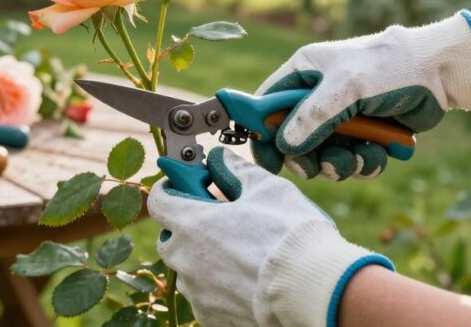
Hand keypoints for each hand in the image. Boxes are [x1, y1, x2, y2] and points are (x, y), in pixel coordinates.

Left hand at [148, 147, 392, 326]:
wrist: (312, 290)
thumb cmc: (290, 235)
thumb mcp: (265, 188)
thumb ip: (235, 171)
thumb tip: (219, 159)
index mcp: (192, 223)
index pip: (159, 201)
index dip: (169, 190)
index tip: (182, 186)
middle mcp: (186, 259)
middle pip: (168, 239)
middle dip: (183, 228)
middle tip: (211, 220)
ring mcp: (197, 291)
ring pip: (185, 271)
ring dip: (199, 259)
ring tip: (234, 254)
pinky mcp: (212, 317)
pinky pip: (203, 297)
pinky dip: (214, 287)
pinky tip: (242, 280)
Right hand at [253, 11, 470, 180]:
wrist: (441, 72)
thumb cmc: (390, 66)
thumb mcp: (346, 86)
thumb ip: (313, 116)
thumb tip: (284, 145)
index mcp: (304, 73)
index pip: (267, 105)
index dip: (262, 132)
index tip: (267, 159)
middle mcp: (317, 96)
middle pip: (293, 139)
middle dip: (307, 157)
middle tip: (317, 168)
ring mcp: (341, 117)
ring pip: (323, 155)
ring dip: (340, 163)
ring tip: (360, 156)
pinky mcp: (364, 133)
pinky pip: (351, 160)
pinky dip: (364, 163)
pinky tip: (379, 153)